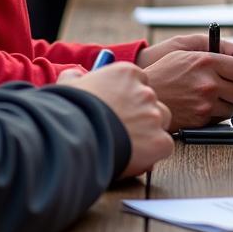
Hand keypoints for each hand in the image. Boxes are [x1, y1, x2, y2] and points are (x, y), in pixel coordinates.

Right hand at [69, 63, 172, 177]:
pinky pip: (163, 146)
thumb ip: (76, 76)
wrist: (73, 139)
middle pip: (151, 101)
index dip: (128, 96)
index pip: (138, 81)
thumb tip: (76, 75)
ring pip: (161, 122)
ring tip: (128, 144)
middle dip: (140, 114)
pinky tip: (134, 158)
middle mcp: (145, 91)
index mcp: (127, 73)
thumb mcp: (68, 86)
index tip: (118, 107)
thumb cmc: (69, 112)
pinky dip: (152, 154)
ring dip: (150, 131)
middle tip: (123, 128)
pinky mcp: (158, 141)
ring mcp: (153, 116)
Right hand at [136, 33, 232, 129]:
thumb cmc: (164, 71)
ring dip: (227, 103)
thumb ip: (221, 51)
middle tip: (230, 86)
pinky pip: (221, 119)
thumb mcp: (188, 50)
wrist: (144, 95)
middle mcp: (208, 83)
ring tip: (209, 95)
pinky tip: (200, 105)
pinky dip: (215, 114)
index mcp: (207, 61)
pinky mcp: (200, 121)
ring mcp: (205, 104)